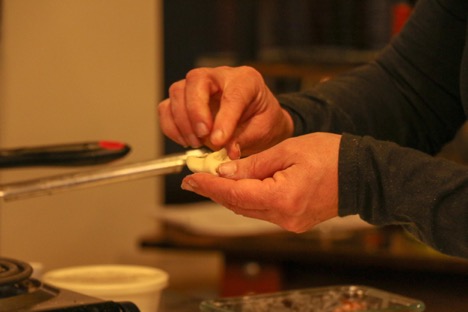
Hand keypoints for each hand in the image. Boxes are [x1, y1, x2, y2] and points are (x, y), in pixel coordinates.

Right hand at [158, 66, 292, 158]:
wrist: (256, 122)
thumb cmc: (262, 121)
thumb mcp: (262, 131)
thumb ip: (244, 139)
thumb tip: (228, 151)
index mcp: (246, 80)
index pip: (232, 93)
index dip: (224, 118)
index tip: (219, 141)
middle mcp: (219, 77)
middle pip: (196, 81)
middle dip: (196, 111)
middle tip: (203, 136)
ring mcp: (198, 86)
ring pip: (177, 92)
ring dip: (182, 122)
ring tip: (197, 143)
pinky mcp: (183, 100)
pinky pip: (166, 108)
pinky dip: (171, 127)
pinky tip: (185, 141)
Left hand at [181, 133, 340, 231]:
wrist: (361, 174)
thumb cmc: (331, 156)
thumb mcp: (288, 150)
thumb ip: (253, 163)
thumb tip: (225, 172)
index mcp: (284, 197)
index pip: (235, 194)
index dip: (209, 187)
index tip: (190, 179)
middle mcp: (285, 216)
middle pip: (238, 205)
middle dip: (215, 191)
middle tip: (196, 177)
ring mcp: (289, 223)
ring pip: (248, 209)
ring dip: (230, 194)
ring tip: (214, 178)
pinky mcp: (293, 222)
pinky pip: (262, 211)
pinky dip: (247, 198)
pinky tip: (240, 184)